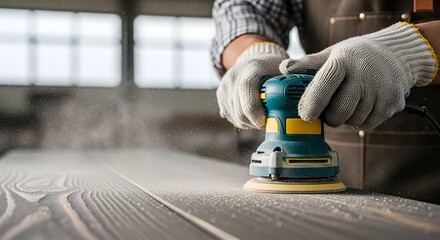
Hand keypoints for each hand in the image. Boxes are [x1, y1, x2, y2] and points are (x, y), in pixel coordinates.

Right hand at [217, 43, 288, 128]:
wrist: (255, 57)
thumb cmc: (273, 66)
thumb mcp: (285, 70)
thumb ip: (292, 83)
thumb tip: (304, 102)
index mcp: (252, 67)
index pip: (246, 89)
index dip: (254, 109)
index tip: (265, 122)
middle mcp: (234, 75)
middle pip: (239, 109)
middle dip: (254, 122)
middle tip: (268, 123)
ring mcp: (225, 85)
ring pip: (235, 116)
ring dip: (249, 123)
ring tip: (262, 118)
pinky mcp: (221, 94)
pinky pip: (230, 116)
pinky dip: (242, 121)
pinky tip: (252, 116)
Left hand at [280, 23, 436, 129]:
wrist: (396, 53)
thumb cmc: (355, 56)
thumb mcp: (331, 54)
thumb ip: (307, 63)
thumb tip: (284, 68)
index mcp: (343, 61)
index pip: (324, 86)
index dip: (312, 104)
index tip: (306, 115)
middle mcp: (363, 74)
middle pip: (339, 112)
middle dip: (329, 117)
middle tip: (328, 111)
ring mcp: (381, 89)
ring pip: (353, 121)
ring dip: (345, 119)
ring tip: (348, 103)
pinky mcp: (393, 102)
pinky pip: (368, 124)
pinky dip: (360, 121)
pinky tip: (361, 107)